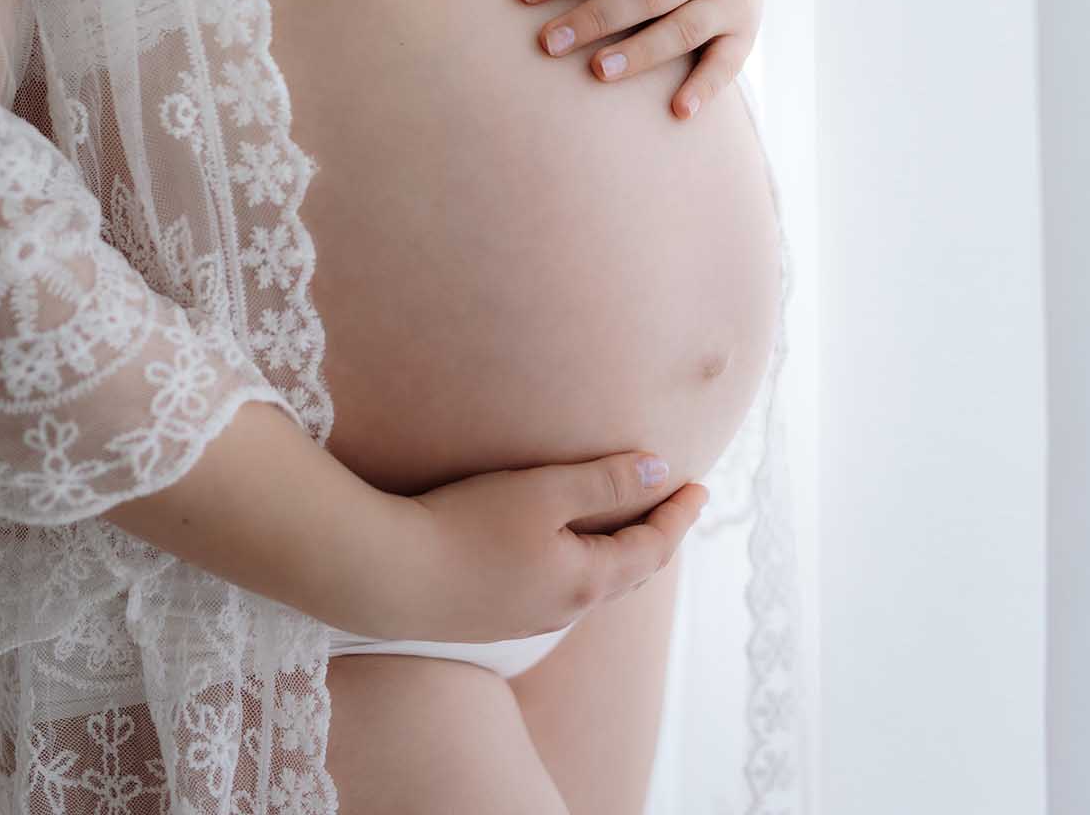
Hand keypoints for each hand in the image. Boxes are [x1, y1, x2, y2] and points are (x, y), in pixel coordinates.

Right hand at [397, 451, 708, 642]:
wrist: (388, 577)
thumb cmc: (468, 525)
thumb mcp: (545, 491)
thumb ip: (607, 482)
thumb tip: (661, 471)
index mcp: (586, 580)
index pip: (653, 548)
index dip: (679, 515)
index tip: (701, 487)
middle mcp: (565, 608)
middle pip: (627, 572)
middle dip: (656, 536)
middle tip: (674, 505)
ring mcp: (528, 618)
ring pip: (593, 582)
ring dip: (619, 550)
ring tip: (628, 522)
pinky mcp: (495, 614)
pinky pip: (559, 587)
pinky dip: (582, 560)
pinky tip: (565, 547)